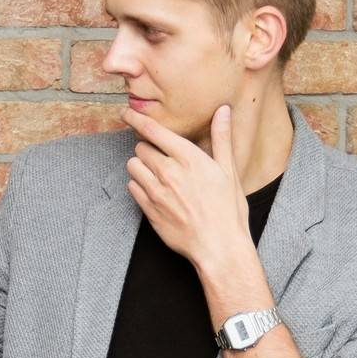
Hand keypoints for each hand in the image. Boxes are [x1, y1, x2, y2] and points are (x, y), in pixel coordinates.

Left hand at [122, 102, 249, 271]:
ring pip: (133, 166)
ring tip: (156, 172)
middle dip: (148, 147)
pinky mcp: (149, 210)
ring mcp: (156, 192)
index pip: (153, 131)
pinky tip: (153, 190)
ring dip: (141, 165)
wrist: (219, 247)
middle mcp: (169, 172)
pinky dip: (138, 185)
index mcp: (189, 158)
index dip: (136, 119)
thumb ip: (221, 138)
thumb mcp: (229, 171)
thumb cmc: (228, 210)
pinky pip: (132, 188)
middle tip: (160, 155)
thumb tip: (222, 110)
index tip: (127, 112)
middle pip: (141, 147)